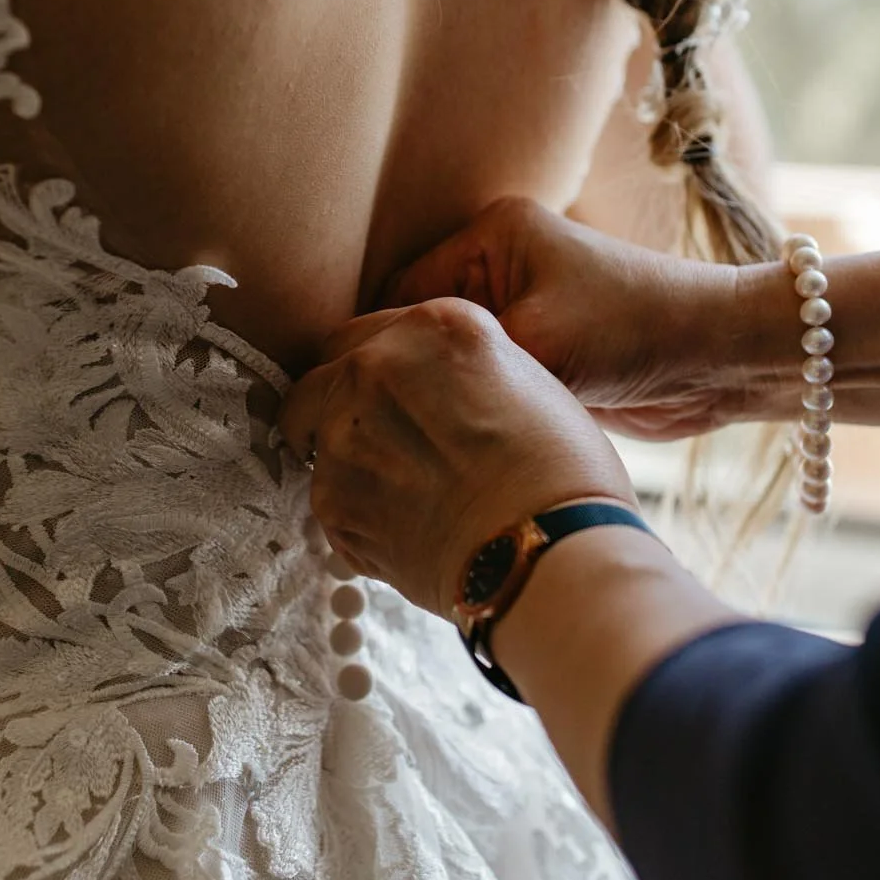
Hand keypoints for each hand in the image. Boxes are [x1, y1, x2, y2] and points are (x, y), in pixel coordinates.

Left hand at [278, 298, 634, 614]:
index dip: (384, 372)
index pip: (370, 332)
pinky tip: (408, 532)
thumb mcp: (527, 382)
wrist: (550, 553)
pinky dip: (357, 516)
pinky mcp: (331, 496)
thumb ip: (460, 369)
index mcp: (433, 326)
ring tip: (405, 496)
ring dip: (347, 460)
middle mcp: (375, 364)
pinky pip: (328, 500)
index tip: (397, 402)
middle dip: (344, 406)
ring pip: (314, 436)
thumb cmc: (564, 474)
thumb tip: (428, 390)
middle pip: (325, 375)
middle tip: (387, 446)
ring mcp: (343, 429)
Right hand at [385, 197, 744, 438]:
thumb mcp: (535, 340)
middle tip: (374, 426)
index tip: (352, 399)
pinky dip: (468, 408)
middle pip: (419, 327)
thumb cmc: (635, 329)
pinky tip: (446, 441)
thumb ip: (455, 361)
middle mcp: (497, 267)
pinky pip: (482, 383)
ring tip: (408, 437)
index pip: (399, 292)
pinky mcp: (540, 356)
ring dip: (439, 395)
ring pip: (449, 361)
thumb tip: (383, 386)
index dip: (377, 346)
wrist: (720, 360)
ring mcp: (520, 313)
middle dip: (404, 372)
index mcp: (489, 236)